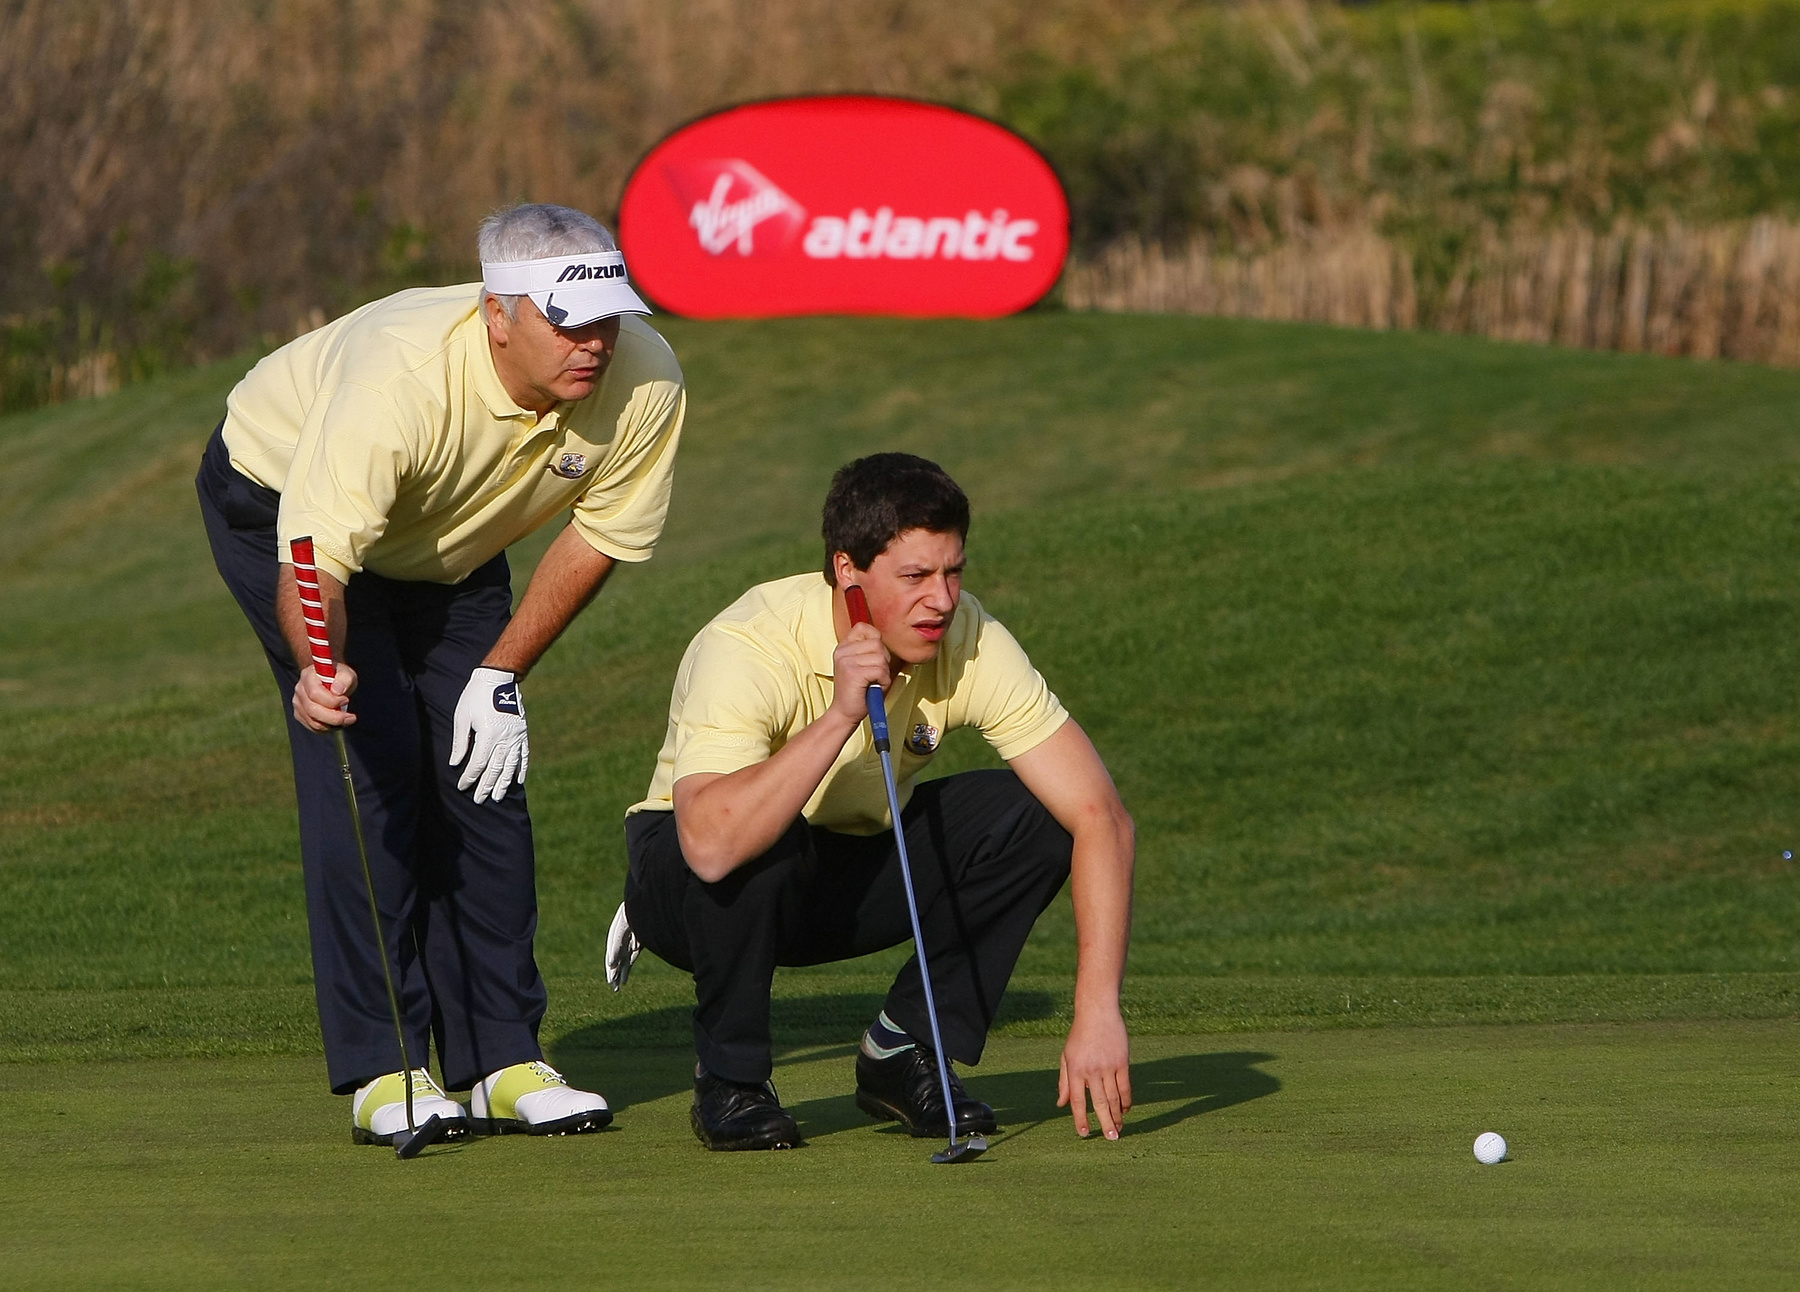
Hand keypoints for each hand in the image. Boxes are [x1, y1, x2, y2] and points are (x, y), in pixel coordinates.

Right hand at [292, 663, 357, 733]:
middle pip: (312, 710)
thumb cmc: (339, 678)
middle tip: (351, 717)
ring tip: (347, 719)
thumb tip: (338, 690)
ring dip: (333, 724)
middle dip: (334, 717)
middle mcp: (300, 689)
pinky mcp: (300, 714)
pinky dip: (328, 728)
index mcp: (308, 675)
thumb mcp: (347, 674)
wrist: (332, 682)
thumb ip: (345, 679)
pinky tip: (338, 722)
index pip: (315, 693)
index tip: (346, 700)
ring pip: (313, 722)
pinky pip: (313, 727)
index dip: (332, 701)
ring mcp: (298, 703)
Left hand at [450, 667, 528, 802]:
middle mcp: (505, 738)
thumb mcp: (462, 717)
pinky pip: (524, 755)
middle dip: (486, 786)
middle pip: (495, 769)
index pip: (478, 763)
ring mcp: (516, 736)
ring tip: (498, 797)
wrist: (498, 678)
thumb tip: (455, 763)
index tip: (463, 787)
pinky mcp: (523, 732)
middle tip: (480, 800)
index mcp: (488, 734)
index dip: (470, 777)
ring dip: (504, 783)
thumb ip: (460, 742)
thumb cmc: (475, 697)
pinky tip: (518, 781)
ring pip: (510, 765)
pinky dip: (521, 769)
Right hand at [828, 622, 890, 723]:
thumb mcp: (861, 666)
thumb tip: (883, 642)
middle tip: (873, 675)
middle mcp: (842, 651)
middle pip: (878, 643)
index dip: (875, 640)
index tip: (872, 656)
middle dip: (883, 660)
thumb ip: (869, 651)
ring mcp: (846, 661)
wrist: (844, 713)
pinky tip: (873, 687)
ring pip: (881, 657)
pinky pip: (880, 670)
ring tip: (872, 682)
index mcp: (843, 647)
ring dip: (883, 673)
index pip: (864, 627)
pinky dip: (883, 681)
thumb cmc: (857, 692)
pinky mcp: (853, 672)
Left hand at [1058, 1007, 1131, 1139]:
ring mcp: (1108, 1066)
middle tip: (1111, 1138)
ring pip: (1114, 1097)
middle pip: (1099, 1102)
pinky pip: (1125, 1086)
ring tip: (1120, 1129)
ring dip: (1117, 1115)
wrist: (1097, 1012)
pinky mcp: (1122, 1062)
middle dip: (1105, 1122)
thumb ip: (1064, 1082)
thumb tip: (1061, 1105)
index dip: (1080, 1118)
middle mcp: (1091, 1070)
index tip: (1084, 1134)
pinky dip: (1126, 1100)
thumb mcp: (1067, 1057)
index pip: (1077, 1100)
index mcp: (1075, 1070)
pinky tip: (1125, 1110)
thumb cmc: (1079, 1036)